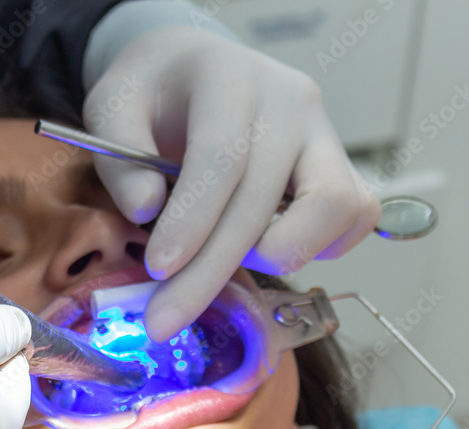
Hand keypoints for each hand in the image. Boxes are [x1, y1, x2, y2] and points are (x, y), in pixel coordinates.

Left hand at [83, 26, 380, 340]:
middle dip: (211, 271)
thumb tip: (146, 210)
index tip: (158, 270)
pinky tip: (268, 248)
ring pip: (335, 206)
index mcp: (229, 78)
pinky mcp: (343, 163)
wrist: (194, 68)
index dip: (191, 221)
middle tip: (165, 320)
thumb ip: (120, 158)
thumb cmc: (154, 94)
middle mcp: (290, 101)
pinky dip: (321, 246)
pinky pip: (357, 214)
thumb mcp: (112, 106)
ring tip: (223, 260)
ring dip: (281, 254)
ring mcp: (325, 132)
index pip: (221, 157)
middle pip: (264, 199)